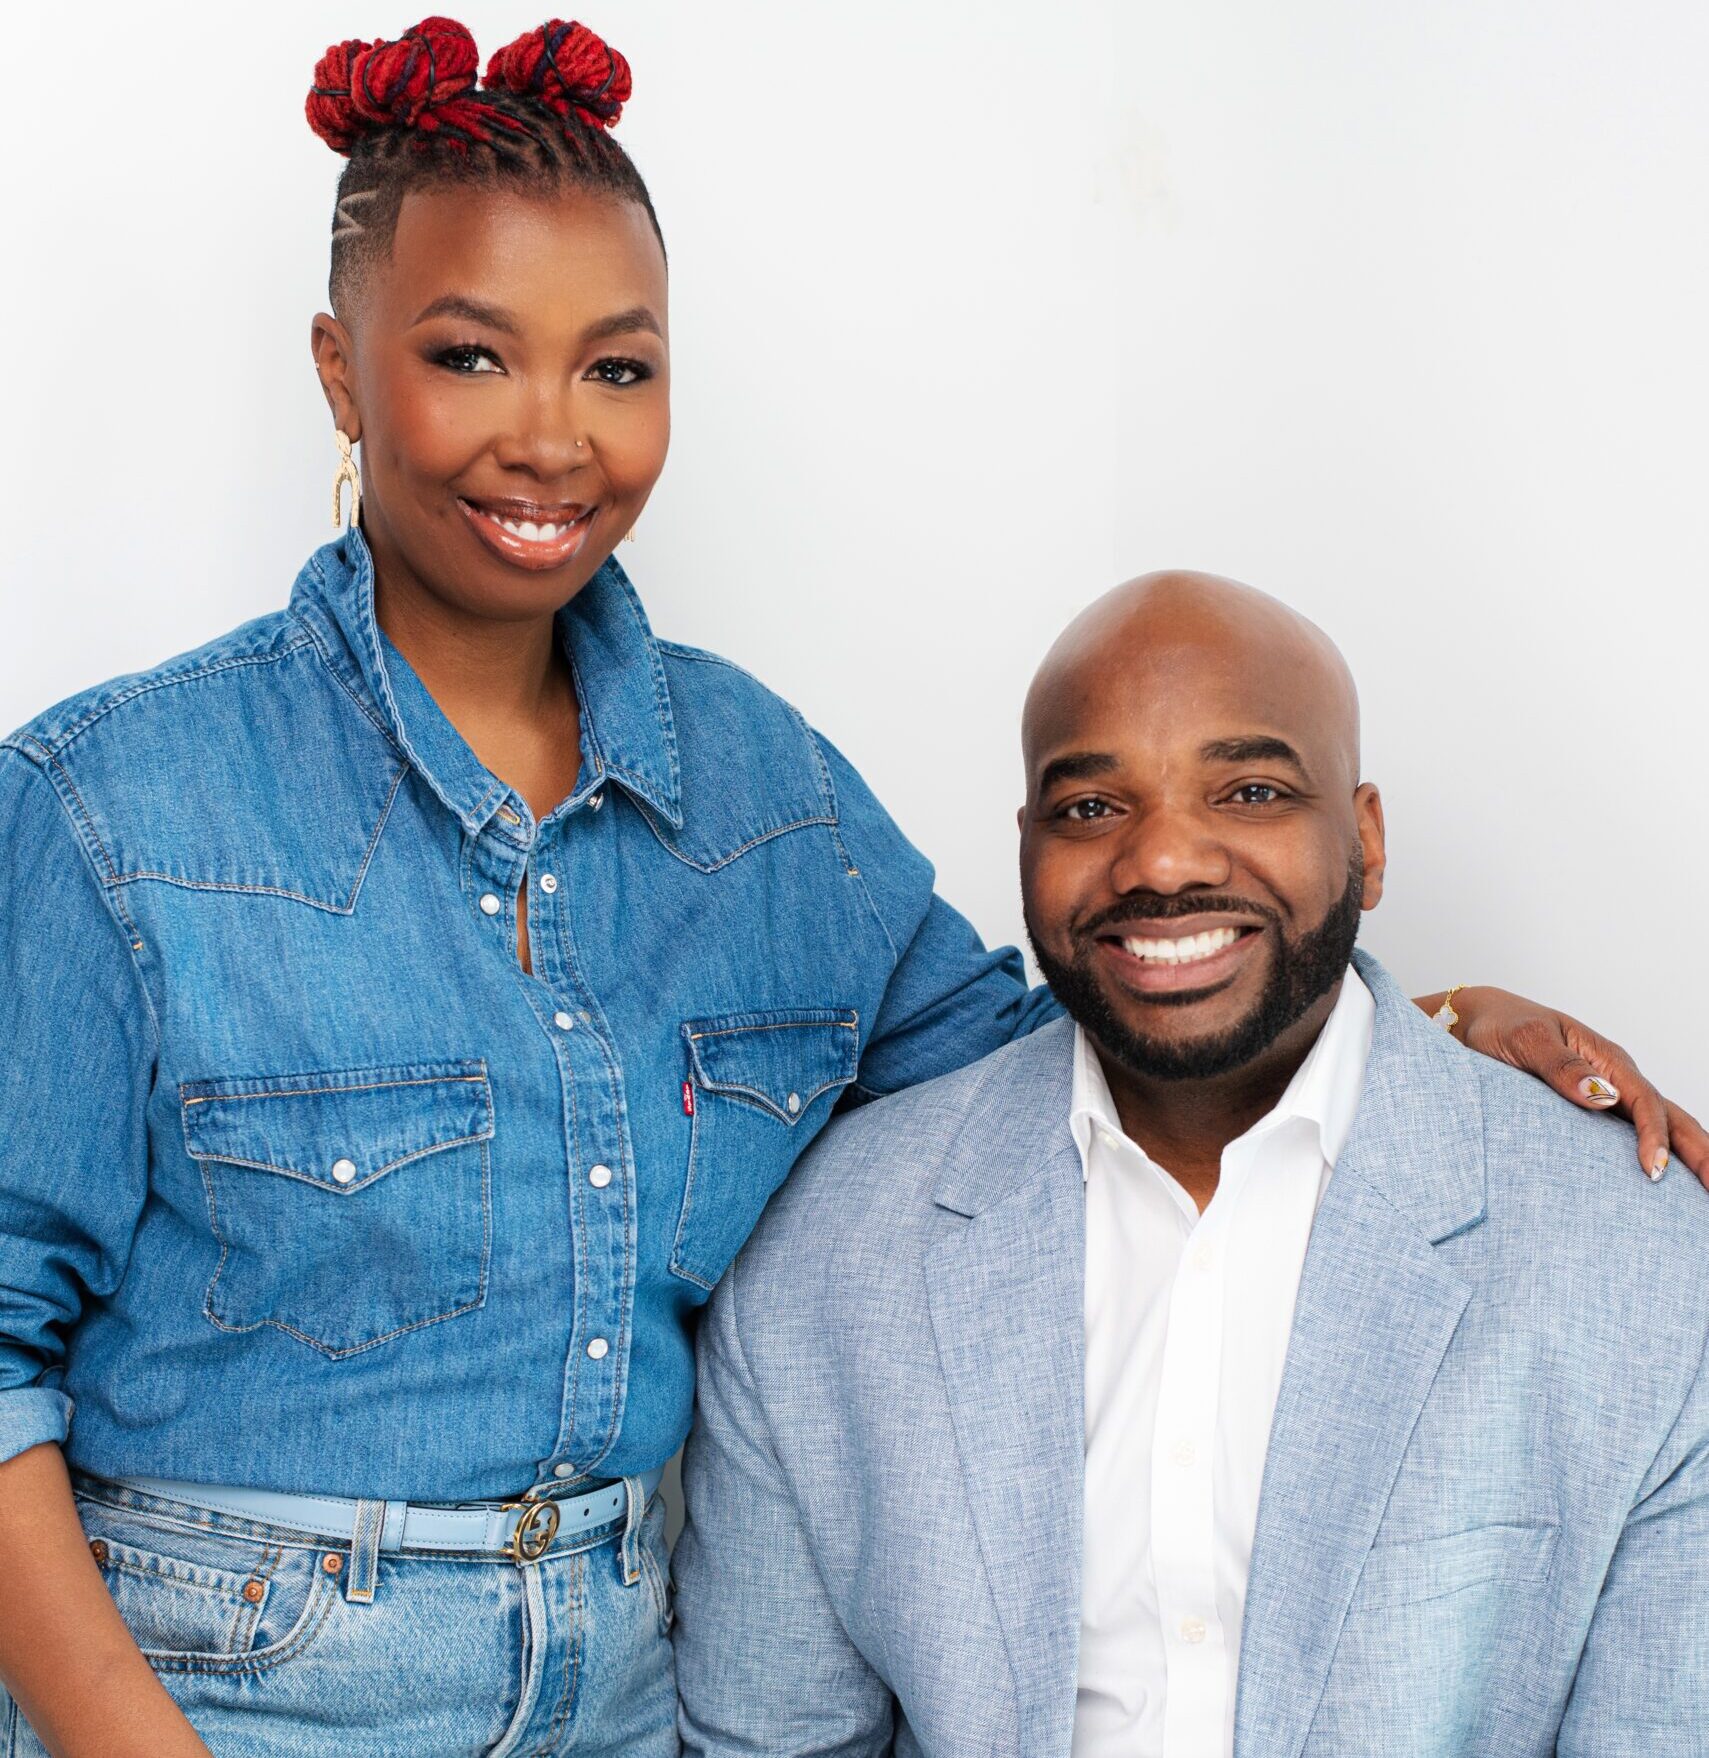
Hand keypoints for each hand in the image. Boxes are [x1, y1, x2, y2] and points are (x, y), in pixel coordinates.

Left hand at [1424, 986, 1707, 1183]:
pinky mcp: (1591, 1111)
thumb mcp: (1525, 1040)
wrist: (1474, 1021)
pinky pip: (1632, 1134)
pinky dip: (1659, 1155)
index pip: (1645, 1102)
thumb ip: (1560, 1066)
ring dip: (1688, 1156)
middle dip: (1701, 1152)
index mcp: (1606, 1058)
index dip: (1654, 1137)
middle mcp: (1616, 1076)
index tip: (1653, 1172)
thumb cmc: (1499, 1026)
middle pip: (1672, 1117)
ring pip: (1662, 1126)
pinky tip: (1666, 1184)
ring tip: (1707, 1190)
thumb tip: (1603, 1096)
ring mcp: (1609, 1093)